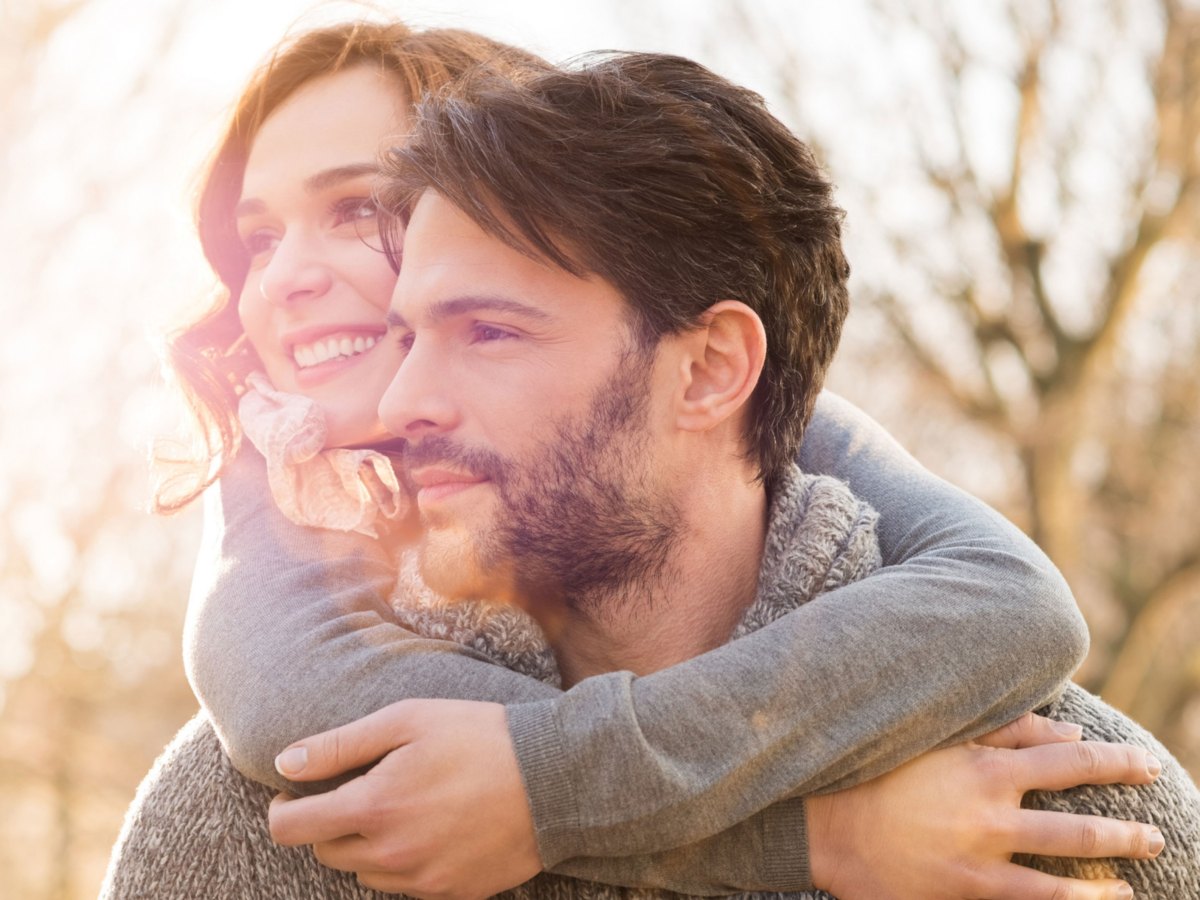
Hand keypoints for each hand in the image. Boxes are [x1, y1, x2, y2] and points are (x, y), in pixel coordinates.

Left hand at [267, 699, 540, 898]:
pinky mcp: (450, 894)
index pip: (293, 829)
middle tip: (355, 790)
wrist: (555, 778)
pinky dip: (402, 861)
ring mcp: (422, 880)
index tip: (294, 792)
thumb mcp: (407, 720)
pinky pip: (404, 885)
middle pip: (325, 853)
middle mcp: (391, 854)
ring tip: (399, 805)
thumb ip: (340, 745)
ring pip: (363, 872)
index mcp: (375, 806)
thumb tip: (285, 762)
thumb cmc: (479, 737)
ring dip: (365, 843)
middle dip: (327, 823)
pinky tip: (430, 827)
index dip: (282, 809)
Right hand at [808, 713, 1164, 899]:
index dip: (1117, 763)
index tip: (1145, 765)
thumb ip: (1007, 730)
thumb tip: (1070, 732)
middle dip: (1126, 833)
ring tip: (1132, 888)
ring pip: (1063, 886)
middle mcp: (993, 819)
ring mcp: (980, 865)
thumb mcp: (940, 737)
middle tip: (1155, 833)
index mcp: (989, 770)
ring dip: (1105, 885)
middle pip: (1080, 830)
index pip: (1073, 763)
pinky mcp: (962, 896)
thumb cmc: (882, 769)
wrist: (827, 822)